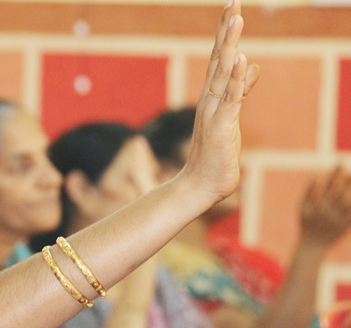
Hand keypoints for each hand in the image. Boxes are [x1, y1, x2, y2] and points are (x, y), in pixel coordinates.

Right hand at [182, 0, 259, 202]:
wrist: (199, 185)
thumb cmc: (215, 155)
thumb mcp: (231, 118)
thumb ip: (239, 91)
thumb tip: (252, 66)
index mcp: (212, 98)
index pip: (220, 60)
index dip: (226, 35)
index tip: (232, 10)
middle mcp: (209, 100)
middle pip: (219, 59)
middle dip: (226, 30)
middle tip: (232, 3)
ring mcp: (213, 112)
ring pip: (222, 73)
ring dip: (229, 45)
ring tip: (235, 19)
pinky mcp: (220, 126)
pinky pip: (229, 99)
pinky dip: (234, 79)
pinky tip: (240, 59)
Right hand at [300, 166, 350, 245]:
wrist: (313, 245)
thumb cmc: (307, 224)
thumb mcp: (302, 208)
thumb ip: (308, 193)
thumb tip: (314, 177)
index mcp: (316, 204)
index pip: (327, 184)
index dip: (334, 173)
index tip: (339, 163)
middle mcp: (326, 210)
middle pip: (339, 190)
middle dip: (345, 179)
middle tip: (349, 171)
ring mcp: (337, 218)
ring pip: (347, 200)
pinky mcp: (345, 225)